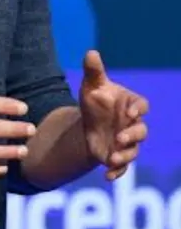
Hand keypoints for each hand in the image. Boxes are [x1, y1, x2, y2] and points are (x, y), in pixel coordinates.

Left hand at [80, 50, 148, 180]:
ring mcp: (127, 142)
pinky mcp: (118, 156)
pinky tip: (107, 176)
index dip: (139, 109)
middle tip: (120, 138)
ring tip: (113, 157)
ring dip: (125, 156)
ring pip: (133, 151)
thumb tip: (90, 52)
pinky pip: (122, 167)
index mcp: (130, 104)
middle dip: (133, 136)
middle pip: (141, 131)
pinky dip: (116, 172)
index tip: (131, 112)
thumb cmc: (94, 99)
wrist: (87, 121)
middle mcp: (132, 124)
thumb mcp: (91, 85)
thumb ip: (93, 71)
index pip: (141, 106)